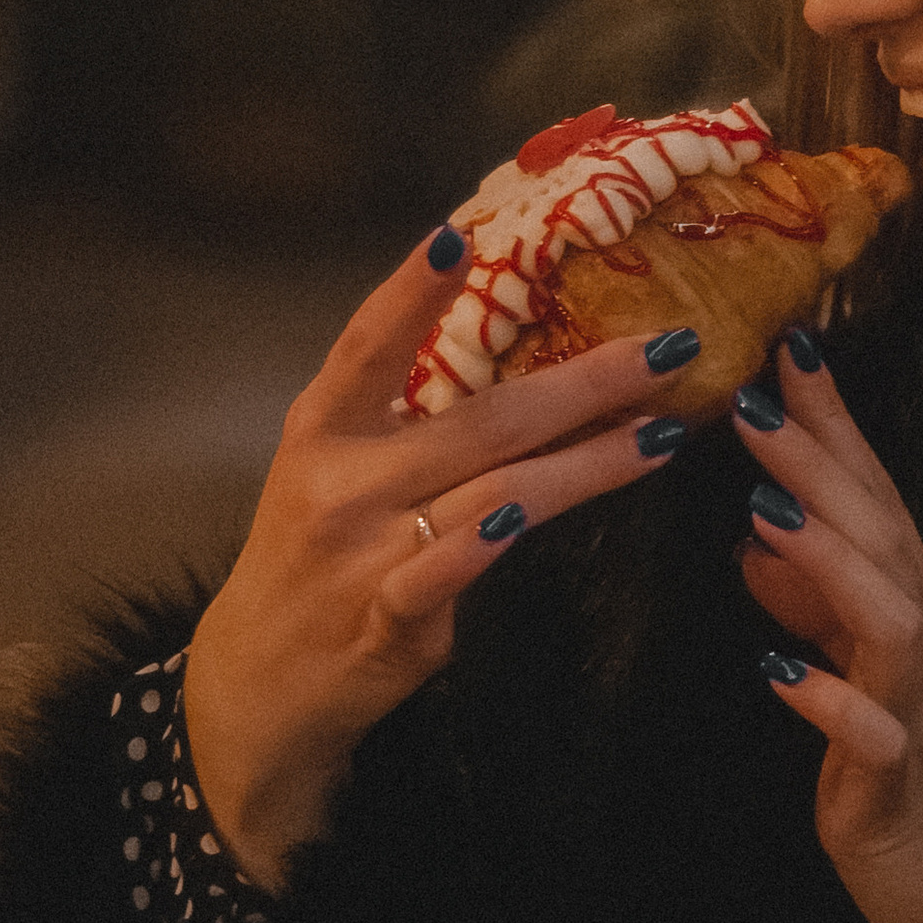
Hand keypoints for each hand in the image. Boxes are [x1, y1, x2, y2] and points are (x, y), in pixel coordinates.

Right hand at [184, 231, 701, 885]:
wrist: (253, 686)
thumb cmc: (314, 559)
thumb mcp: (335, 473)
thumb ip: (410, 420)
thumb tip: (534, 363)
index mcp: (324, 426)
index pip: (367, 342)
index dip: (410, 290)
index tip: (459, 237)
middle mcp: (340, 479)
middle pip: (479, 417)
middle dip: (585, 382)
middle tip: (669, 349)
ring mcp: (363, 549)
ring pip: (493, 489)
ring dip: (588, 461)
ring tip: (662, 433)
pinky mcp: (385, 618)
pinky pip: (448, 571)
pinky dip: (488, 543)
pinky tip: (531, 518)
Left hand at [731, 342, 922, 922]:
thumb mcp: (866, 692)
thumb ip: (820, 615)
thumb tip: (760, 541)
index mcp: (919, 624)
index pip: (878, 507)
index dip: (836, 430)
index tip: (789, 351)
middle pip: (884, 538)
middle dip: (821, 463)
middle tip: (755, 394)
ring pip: (888, 619)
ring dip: (829, 560)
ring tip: (765, 508)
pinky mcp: (904, 795)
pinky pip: (873, 740)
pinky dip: (829, 701)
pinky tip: (778, 673)